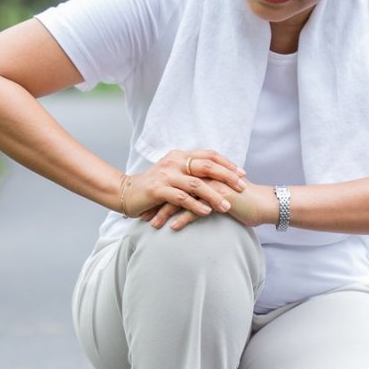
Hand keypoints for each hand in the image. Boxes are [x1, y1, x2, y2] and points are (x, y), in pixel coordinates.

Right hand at [121, 149, 245, 220]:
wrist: (125, 192)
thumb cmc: (153, 186)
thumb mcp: (173, 173)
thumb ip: (191, 172)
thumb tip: (217, 176)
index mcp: (180, 155)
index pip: (209, 155)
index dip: (227, 163)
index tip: (243, 173)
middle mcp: (174, 161)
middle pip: (206, 166)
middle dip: (227, 177)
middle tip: (241, 188)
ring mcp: (166, 175)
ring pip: (196, 184)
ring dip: (214, 196)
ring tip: (227, 206)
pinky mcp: (158, 190)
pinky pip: (181, 198)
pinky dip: (196, 206)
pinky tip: (207, 213)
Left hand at [152, 179, 276, 230]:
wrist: (265, 204)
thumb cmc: (244, 201)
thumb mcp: (221, 191)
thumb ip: (206, 189)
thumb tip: (191, 196)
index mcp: (205, 172)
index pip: (176, 180)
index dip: (161, 192)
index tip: (148, 204)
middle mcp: (206, 176)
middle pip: (174, 187)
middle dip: (157, 202)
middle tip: (143, 214)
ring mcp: (212, 186)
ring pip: (181, 198)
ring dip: (165, 212)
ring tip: (153, 224)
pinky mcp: (219, 198)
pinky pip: (196, 209)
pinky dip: (182, 219)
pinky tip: (172, 228)